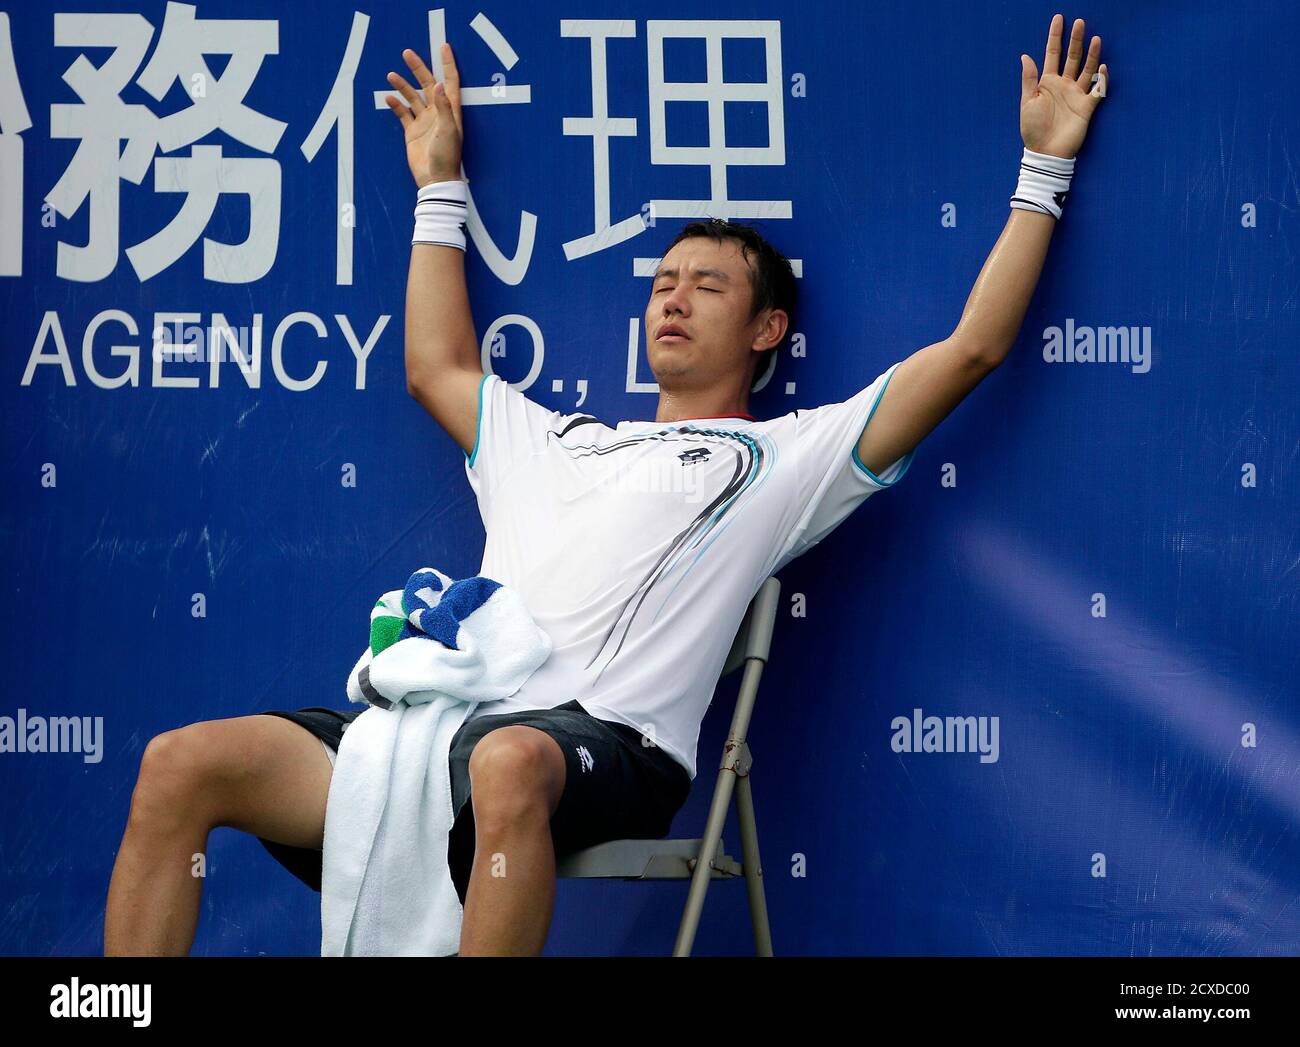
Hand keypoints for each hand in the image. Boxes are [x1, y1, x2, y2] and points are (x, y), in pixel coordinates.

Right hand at [384, 44, 464, 187]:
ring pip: (412, 97)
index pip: (450, 81)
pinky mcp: (412, 132)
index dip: (448, 64)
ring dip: (403, 85)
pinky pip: (403, 114)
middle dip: (418, 68)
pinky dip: (396, 105)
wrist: (434, 179)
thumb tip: (439, 84)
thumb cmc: (447, 156)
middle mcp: (437, 113)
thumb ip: (443, 107)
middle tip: (407, 53)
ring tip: (391, 74)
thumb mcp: (448, 130)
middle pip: (428, 84)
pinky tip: (388, 97)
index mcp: (450, 110)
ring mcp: (424, 121)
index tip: (444, 46)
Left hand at [1020, 14, 1107, 158]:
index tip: (1058, 19)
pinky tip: (1103, 67)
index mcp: (1047, 83)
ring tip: (1095, 38)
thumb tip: (1025, 56)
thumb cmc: (1034, 129)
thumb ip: (1029, 78)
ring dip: (1091, 54)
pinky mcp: (1087, 107)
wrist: (1046, 152)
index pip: (1052, 54)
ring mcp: (1076, 94)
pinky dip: (1102, 79)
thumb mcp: (1027, 102)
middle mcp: (1064, 85)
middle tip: (1080, 22)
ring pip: (1086, 69)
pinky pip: (1098, 90)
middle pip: (1071, 57)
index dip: (1055, 37)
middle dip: (1075, 40)